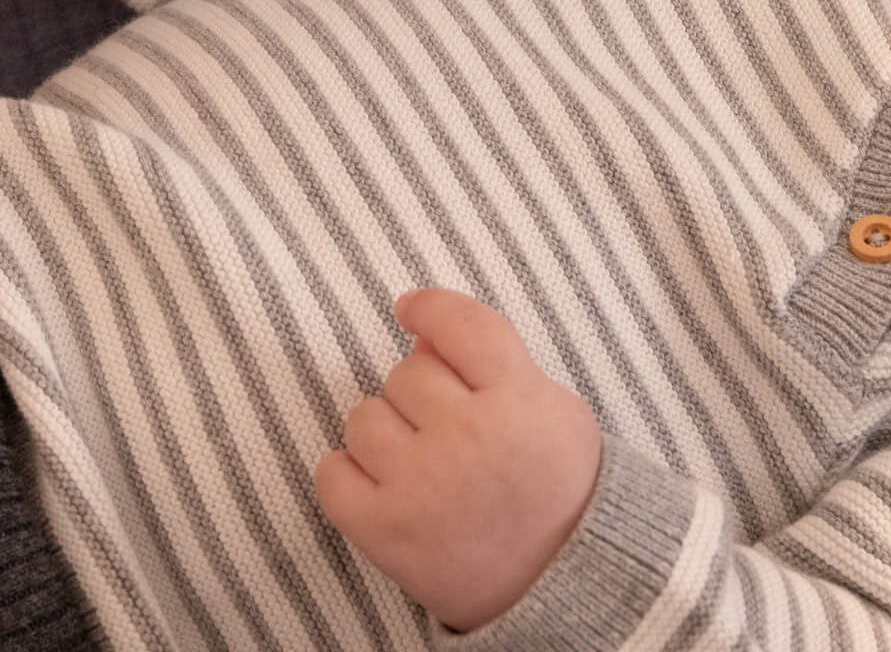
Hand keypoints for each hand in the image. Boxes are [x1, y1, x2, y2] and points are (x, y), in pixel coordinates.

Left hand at [315, 289, 602, 633]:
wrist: (558, 582)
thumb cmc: (556, 487)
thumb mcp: (552, 407)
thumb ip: (498, 364)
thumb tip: (424, 339)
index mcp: (517, 398)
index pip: (460, 325)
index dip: (429, 308)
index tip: (411, 309)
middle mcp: (467, 435)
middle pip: (408, 371)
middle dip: (422, 391)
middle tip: (446, 424)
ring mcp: (422, 484)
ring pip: (365, 417)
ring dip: (385, 430)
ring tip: (417, 458)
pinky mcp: (386, 532)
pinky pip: (332, 475)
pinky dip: (348, 473)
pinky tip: (378, 481)